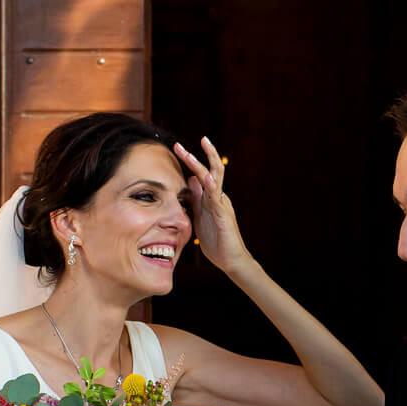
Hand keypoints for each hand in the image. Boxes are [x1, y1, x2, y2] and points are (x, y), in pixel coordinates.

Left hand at [174, 138, 250, 276]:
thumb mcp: (201, 215)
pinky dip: (212, 186)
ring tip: (190, 153)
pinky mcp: (224, 215)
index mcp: (212, 197)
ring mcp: (222, 204)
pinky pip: (217, 197)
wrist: (231, 260)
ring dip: (201, 164)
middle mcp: (218, 197)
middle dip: (194, 156)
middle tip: (178, 145)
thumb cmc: (216, 241)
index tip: (175, 148)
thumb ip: (196, 199)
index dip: (189, 160)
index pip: (200, 174)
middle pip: (209, 170)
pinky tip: (207, 177)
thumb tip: (190, 180)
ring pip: (213, 178)